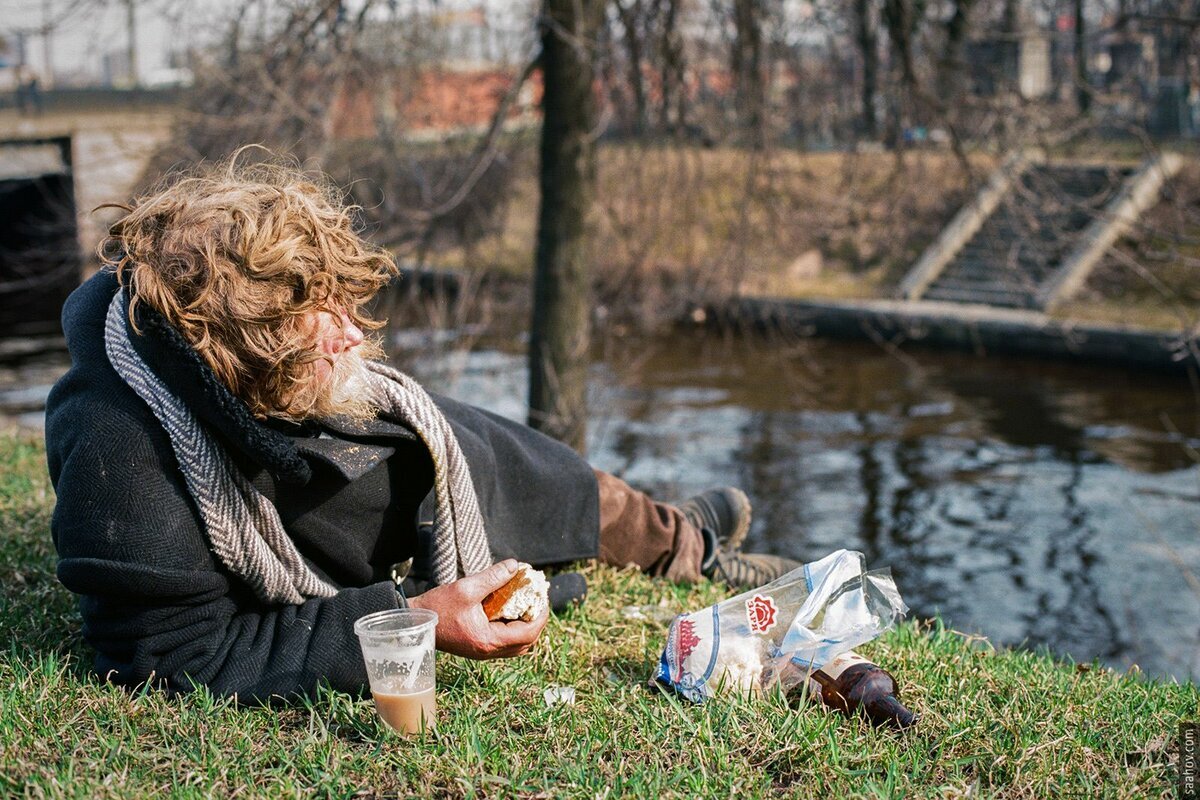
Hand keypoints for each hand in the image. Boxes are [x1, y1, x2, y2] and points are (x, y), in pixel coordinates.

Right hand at [408, 559, 548, 659]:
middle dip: (536, 621)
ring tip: (526, 605)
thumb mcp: (466, 588)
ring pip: (517, 645)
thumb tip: (515, 566)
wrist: (414, 624)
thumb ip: (493, 577)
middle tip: (537, 600)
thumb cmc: (437, 607)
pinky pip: (505, 643)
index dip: (541, 616)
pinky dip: (513, 629)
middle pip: (526, 642)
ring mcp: (483, 651)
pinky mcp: (478, 647)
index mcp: (488, 640)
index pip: (528, 633)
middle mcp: (488, 651)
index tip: (542, 598)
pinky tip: (509, 611)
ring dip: (526, 627)